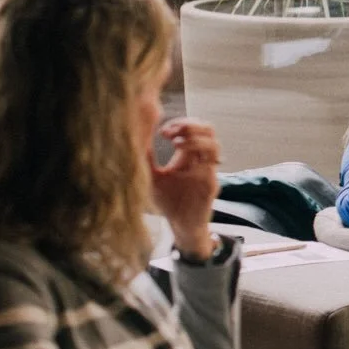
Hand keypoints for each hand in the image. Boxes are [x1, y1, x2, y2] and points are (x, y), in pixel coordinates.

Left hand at [150, 119, 220, 259]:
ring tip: (175, 142)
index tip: (162, 131)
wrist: (180, 225)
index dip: (181, 124)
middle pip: (207, 130)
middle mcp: (201, 160)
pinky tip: (181, 153)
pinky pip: (212, 162)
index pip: (194, 129)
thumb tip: (135, 138)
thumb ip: (147, 158)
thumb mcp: (153, 176)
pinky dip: (199, 152)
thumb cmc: (168, 202)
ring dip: (195, 137)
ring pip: (213, 143)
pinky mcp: (210, 183)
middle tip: (169, 132)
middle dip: (189, 125)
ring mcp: (208, 171)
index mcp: (189, 156)